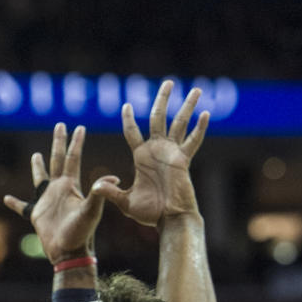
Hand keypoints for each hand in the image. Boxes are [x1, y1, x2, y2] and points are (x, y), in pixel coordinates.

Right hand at [4, 123, 114, 263]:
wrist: (69, 252)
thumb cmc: (81, 232)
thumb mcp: (92, 211)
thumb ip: (99, 193)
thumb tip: (114, 177)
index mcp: (70, 185)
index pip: (72, 158)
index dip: (76, 143)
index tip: (80, 127)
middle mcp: (58, 189)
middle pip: (57, 160)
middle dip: (58, 143)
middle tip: (60, 125)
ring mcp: (46, 201)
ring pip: (40, 179)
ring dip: (38, 167)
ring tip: (36, 156)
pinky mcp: (36, 214)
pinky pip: (22, 206)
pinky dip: (15, 203)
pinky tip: (7, 198)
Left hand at [90, 80, 209, 226]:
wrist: (169, 220)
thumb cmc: (149, 213)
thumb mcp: (125, 202)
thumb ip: (111, 192)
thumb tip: (95, 187)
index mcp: (141, 156)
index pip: (133, 132)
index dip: (129, 119)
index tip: (126, 105)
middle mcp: (157, 150)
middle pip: (159, 117)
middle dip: (162, 99)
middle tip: (168, 82)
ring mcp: (171, 153)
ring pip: (179, 123)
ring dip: (187, 106)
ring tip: (195, 89)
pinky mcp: (183, 160)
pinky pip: (192, 141)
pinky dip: (199, 129)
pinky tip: (205, 114)